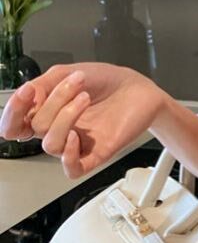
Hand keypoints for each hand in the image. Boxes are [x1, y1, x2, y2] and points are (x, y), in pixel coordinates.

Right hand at [0, 62, 164, 178]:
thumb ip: (42, 86)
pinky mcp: (96, 153)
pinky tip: (77, 136)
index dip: (13, 112)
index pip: (13, 124)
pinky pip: (72, 168)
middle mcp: (58, 129)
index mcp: (46, 111)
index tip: (29, 92)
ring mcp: (76, 142)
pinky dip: (70, 155)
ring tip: (84, 98)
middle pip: (35, 128)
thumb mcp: (66, 73)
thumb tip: (24, 97)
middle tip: (76, 84)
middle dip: (54, 102)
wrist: (139, 89)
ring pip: (51, 145)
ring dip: (65, 118)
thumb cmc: (107, 82)